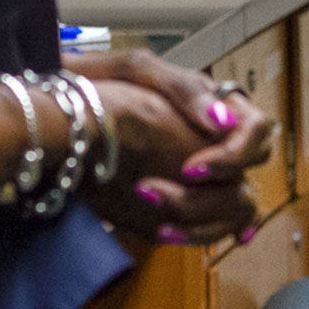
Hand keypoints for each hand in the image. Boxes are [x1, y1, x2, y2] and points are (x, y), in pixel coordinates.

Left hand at [64, 48, 278, 244]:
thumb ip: (186, 91)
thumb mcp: (139, 71)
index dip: (233, 153)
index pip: (255, 131)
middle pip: (249, 171)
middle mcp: (214, 141)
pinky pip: (210, 224)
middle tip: (169, 195)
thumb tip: (223, 120)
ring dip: (207, 220)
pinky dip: (199, 234)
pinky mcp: (176, 201)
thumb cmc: (97, 84)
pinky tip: (172, 237)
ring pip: (236, 204)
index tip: (190, 170)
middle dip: (217, 190)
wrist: (53, 115)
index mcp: (212, 105)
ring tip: (163, 229)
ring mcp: (200, 174)